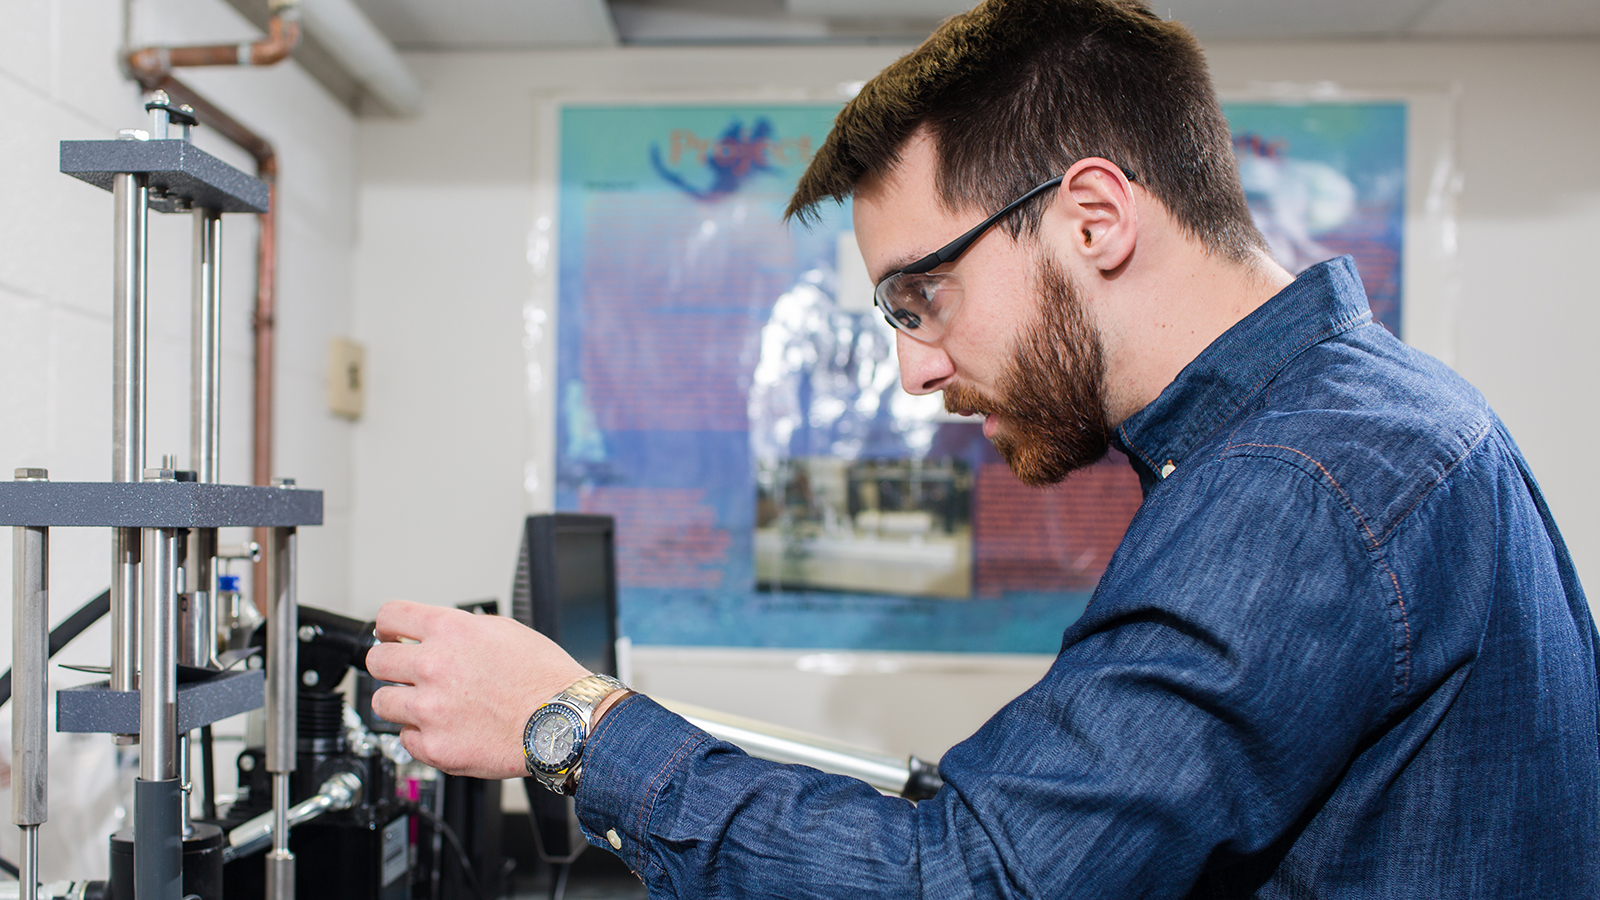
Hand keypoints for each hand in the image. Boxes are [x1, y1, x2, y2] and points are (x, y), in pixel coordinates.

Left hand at [365, 600, 589, 778]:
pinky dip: (420, 735)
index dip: (387, 627)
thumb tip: (439, 633)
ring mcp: (430, 710)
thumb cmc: (545, 678)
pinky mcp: (435, 746)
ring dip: (399, 703)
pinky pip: (405, 739)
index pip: (390, 617)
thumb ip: (462, 630)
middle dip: (389, 664)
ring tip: (424, 705)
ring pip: (381, 703)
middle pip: (375, 661)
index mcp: (450, 632)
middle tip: (403, 673)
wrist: (564, 721)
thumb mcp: (505, 630)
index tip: (390, 635)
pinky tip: (443, 729)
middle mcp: (433, 667)